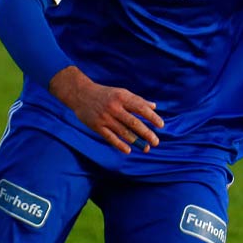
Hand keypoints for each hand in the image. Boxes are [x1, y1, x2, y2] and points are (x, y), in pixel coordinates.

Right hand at [49, 68, 163, 153]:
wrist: (81, 94)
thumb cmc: (106, 94)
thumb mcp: (122, 92)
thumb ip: (138, 100)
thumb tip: (154, 107)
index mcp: (122, 97)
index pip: (141, 108)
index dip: (152, 117)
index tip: (161, 125)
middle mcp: (114, 108)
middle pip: (134, 122)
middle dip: (146, 133)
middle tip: (156, 142)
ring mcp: (105, 118)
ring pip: (123, 132)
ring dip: (136, 141)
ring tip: (146, 148)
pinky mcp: (96, 126)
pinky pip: (110, 137)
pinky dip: (119, 144)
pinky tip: (128, 150)